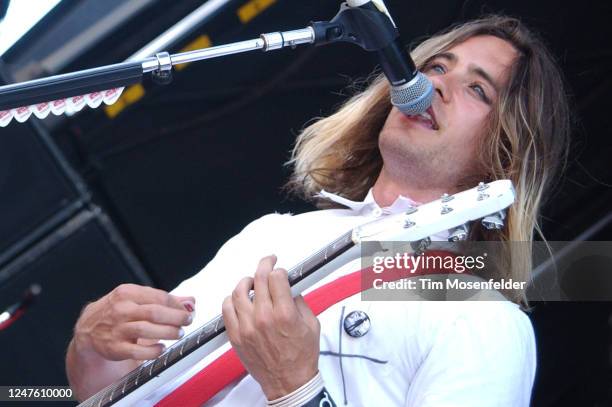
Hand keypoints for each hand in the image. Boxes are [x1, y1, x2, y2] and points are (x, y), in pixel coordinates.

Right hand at [73, 284, 194, 360]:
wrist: (88, 328)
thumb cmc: (118, 311)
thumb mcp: (137, 298)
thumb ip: (164, 300)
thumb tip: (191, 302)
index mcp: (128, 293)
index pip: (159, 296)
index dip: (177, 305)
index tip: (187, 311)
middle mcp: (121, 309)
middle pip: (155, 312)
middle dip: (176, 318)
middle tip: (186, 321)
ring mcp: (117, 329)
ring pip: (147, 329)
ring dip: (168, 332)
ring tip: (178, 334)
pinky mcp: (115, 348)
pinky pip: (137, 351)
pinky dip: (153, 351)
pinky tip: (161, 348)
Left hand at [222, 255, 319, 399]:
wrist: (289, 382)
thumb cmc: (301, 357)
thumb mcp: (311, 324)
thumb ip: (299, 302)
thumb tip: (289, 287)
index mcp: (284, 314)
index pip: (276, 277)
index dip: (279, 270)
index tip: (281, 271)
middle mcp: (263, 318)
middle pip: (258, 279)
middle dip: (264, 266)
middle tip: (268, 263)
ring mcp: (247, 327)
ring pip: (238, 291)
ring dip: (247, 282)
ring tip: (252, 283)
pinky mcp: (236, 336)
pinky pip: (226, 309)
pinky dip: (232, 299)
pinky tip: (240, 300)